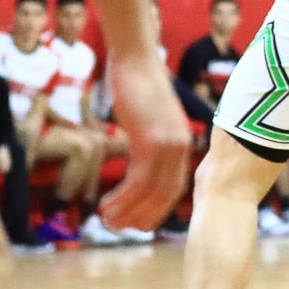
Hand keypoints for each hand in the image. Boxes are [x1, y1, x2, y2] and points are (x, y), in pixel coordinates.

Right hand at [100, 52, 190, 230]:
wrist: (136, 59)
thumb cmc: (138, 84)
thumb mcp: (150, 118)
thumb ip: (151, 139)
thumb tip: (142, 154)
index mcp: (182, 142)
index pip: (175, 186)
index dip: (158, 207)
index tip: (141, 222)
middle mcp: (180, 147)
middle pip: (166, 195)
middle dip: (144, 216)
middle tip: (123, 229)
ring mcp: (167, 145)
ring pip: (150, 192)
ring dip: (128, 212)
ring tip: (107, 223)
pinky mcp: (150, 141)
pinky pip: (138, 181)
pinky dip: (122, 199)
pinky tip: (105, 207)